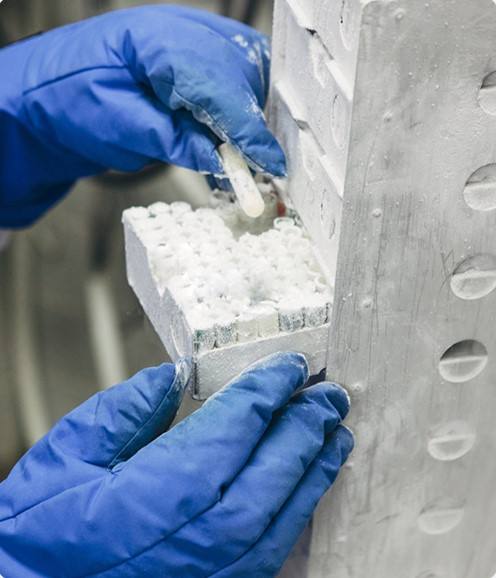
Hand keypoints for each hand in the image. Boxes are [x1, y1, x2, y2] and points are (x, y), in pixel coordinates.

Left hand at [0, 6, 285, 227]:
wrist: (50, 92)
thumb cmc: (73, 104)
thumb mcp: (121, 129)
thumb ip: (174, 140)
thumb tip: (221, 158)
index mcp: (159, 43)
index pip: (221, 88)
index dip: (250, 130)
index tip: (271, 164)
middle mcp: (180, 31)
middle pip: (241, 75)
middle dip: (256, 123)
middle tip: (266, 166)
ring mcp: (188, 37)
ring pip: (243, 72)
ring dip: (253, 114)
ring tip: (254, 156)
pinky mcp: (191, 53)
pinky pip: (231, 74)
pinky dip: (241, 106)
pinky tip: (239, 134)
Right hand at [0, 352, 352, 577]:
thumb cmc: (36, 533)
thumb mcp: (65, 454)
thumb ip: (124, 412)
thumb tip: (174, 378)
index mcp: (144, 500)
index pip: (226, 436)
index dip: (264, 397)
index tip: (289, 368)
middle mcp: (183, 545)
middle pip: (265, 480)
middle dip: (303, 431)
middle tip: (329, 396)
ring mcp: (202, 577)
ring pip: (277, 522)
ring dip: (312, 473)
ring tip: (335, 434)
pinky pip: (268, 554)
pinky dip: (296, 513)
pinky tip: (307, 485)